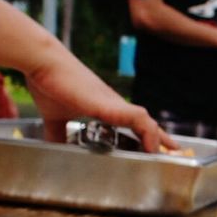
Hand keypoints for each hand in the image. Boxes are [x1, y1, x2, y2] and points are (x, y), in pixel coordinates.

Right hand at [24, 43, 174, 152]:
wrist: (43, 62)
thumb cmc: (49, 83)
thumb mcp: (55, 116)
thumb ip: (57, 133)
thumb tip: (53, 149)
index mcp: (105, 108)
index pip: (133, 123)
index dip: (148, 135)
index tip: (160, 148)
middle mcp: (114, 105)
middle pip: (146, 123)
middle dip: (160, 138)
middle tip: (173, 152)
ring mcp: (113, 104)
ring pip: (146, 121)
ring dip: (156, 138)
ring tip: (164, 155)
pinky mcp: (109, 104)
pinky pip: (138, 118)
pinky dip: (148, 133)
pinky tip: (152, 147)